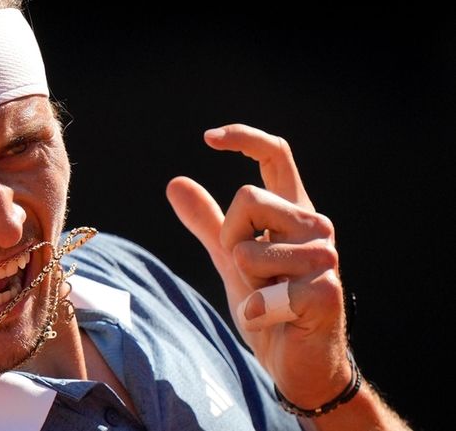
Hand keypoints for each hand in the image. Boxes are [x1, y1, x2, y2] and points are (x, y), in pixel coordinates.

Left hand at [166, 124, 351, 407]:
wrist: (297, 362)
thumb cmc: (269, 306)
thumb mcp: (231, 259)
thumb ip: (207, 222)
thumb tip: (175, 182)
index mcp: (293, 212)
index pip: (276, 155)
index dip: (244, 138)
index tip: (208, 138)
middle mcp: (315, 225)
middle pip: (247, 198)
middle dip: (230, 238)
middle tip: (252, 274)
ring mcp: (324, 256)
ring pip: (247, 247)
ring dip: (246, 283)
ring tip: (271, 299)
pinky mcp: (324, 290)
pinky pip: (262, 290)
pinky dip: (256, 313)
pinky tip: (276, 321)